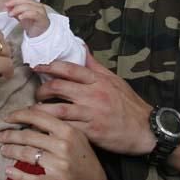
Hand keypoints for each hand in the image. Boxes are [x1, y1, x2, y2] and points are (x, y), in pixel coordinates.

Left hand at [0, 106, 105, 179]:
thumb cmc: (83, 157)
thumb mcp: (75, 136)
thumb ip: (57, 126)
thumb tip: (32, 115)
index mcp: (68, 130)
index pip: (38, 117)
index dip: (19, 115)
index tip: (6, 117)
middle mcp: (63, 145)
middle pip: (29, 136)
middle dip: (10, 135)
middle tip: (0, 136)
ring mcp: (60, 164)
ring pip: (27, 154)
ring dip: (11, 151)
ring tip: (3, 150)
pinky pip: (32, 178)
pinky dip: (18, 175)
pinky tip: (9, 172)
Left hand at [6, 0, 49, 37]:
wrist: (40, 34)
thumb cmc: (31, 24)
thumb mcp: (20, 16)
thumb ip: (14, 11)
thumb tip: (7, 7)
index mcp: (33, 2)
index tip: (8, 3)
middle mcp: (38, 5)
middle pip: (25, 0)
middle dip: (14, 2)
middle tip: (6, 7)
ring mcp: (41, 11)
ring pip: (28, 6)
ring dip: (17, 9)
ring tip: (11, 14)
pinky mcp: (42, 18)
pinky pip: (33, 14)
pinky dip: (25, 14)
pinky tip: (20, 18)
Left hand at [33, 53, 153, 155]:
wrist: (145, 129)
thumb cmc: (129, 104)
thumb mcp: (114, 80)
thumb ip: (95, 65)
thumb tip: (81, 47)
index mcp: (98, 80)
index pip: (69, 69)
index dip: (49, 66)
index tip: (36, 67)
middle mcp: (93, 94)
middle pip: (59, 87)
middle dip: (41, 89)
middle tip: (35, 93)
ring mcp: (91, 113)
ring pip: (58, 109)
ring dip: (41, 109)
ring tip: (33, 111)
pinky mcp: (91, 131)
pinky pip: (66, 128)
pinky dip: (52, 127)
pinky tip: (43, 128)